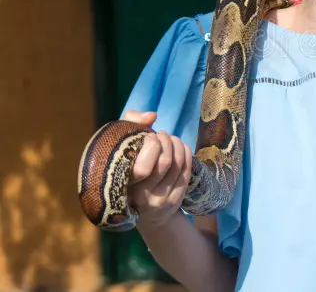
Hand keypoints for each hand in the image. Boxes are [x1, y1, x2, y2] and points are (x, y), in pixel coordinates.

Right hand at [121, 110, 192, 227]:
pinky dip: (186, 155)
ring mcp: (159, 200)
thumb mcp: (119, 144)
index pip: (143, 166)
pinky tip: (181, 147)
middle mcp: (140, 196)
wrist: (136, 207)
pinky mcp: (174, 201)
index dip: (151, 145)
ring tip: (172, 139)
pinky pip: (186, 173)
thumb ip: (130, 122)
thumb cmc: (125, 167)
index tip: (150, 135)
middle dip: (167, 141)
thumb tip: (152, 116)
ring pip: (177, 165)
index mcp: (123, 184)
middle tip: (163, 135)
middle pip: (164, 162)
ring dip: (178, 145)